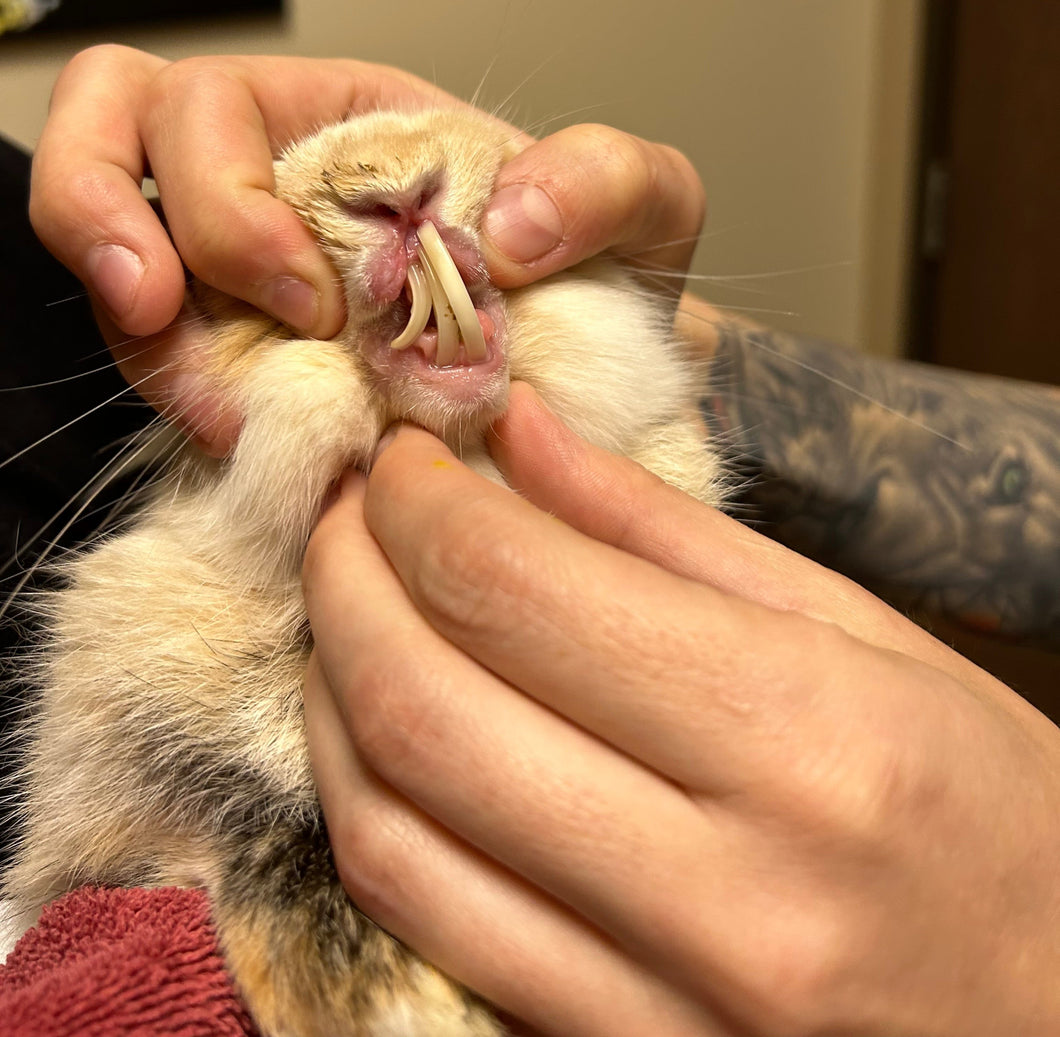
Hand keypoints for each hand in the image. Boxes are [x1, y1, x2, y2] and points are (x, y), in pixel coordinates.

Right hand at [32, 46, 704, 454]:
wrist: (597, 386)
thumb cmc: (602, 285)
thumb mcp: (641, 209)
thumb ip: (604, 179)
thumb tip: (502, 231)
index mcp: (348, 129)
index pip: (205, 105)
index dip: (215, 192)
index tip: (309, 299)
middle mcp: (280, 196)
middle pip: (117, 153)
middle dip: (121, 230)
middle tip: (188, 318)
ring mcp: (253, 291)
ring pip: (125, 279)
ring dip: (150, 346)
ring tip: (226, 417)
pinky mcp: (259, 376)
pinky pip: (177, 377)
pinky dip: (191, 411)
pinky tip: (253, 446)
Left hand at [302, 383, 1059, 1035]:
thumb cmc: (999, 819)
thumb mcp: (865, 636)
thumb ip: (670, 530)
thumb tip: (523, 434)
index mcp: (805, 738)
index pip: (520, 591)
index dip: (423, 505)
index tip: (403, 459)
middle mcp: (722, 889)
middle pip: (425, 704)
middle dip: (346, 578)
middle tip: (349, 510)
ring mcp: (652, 1003)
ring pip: (391, 828)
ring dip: (330, 691)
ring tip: (347, 604)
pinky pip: (424, 922)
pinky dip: (371, 804)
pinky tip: (381, 728)